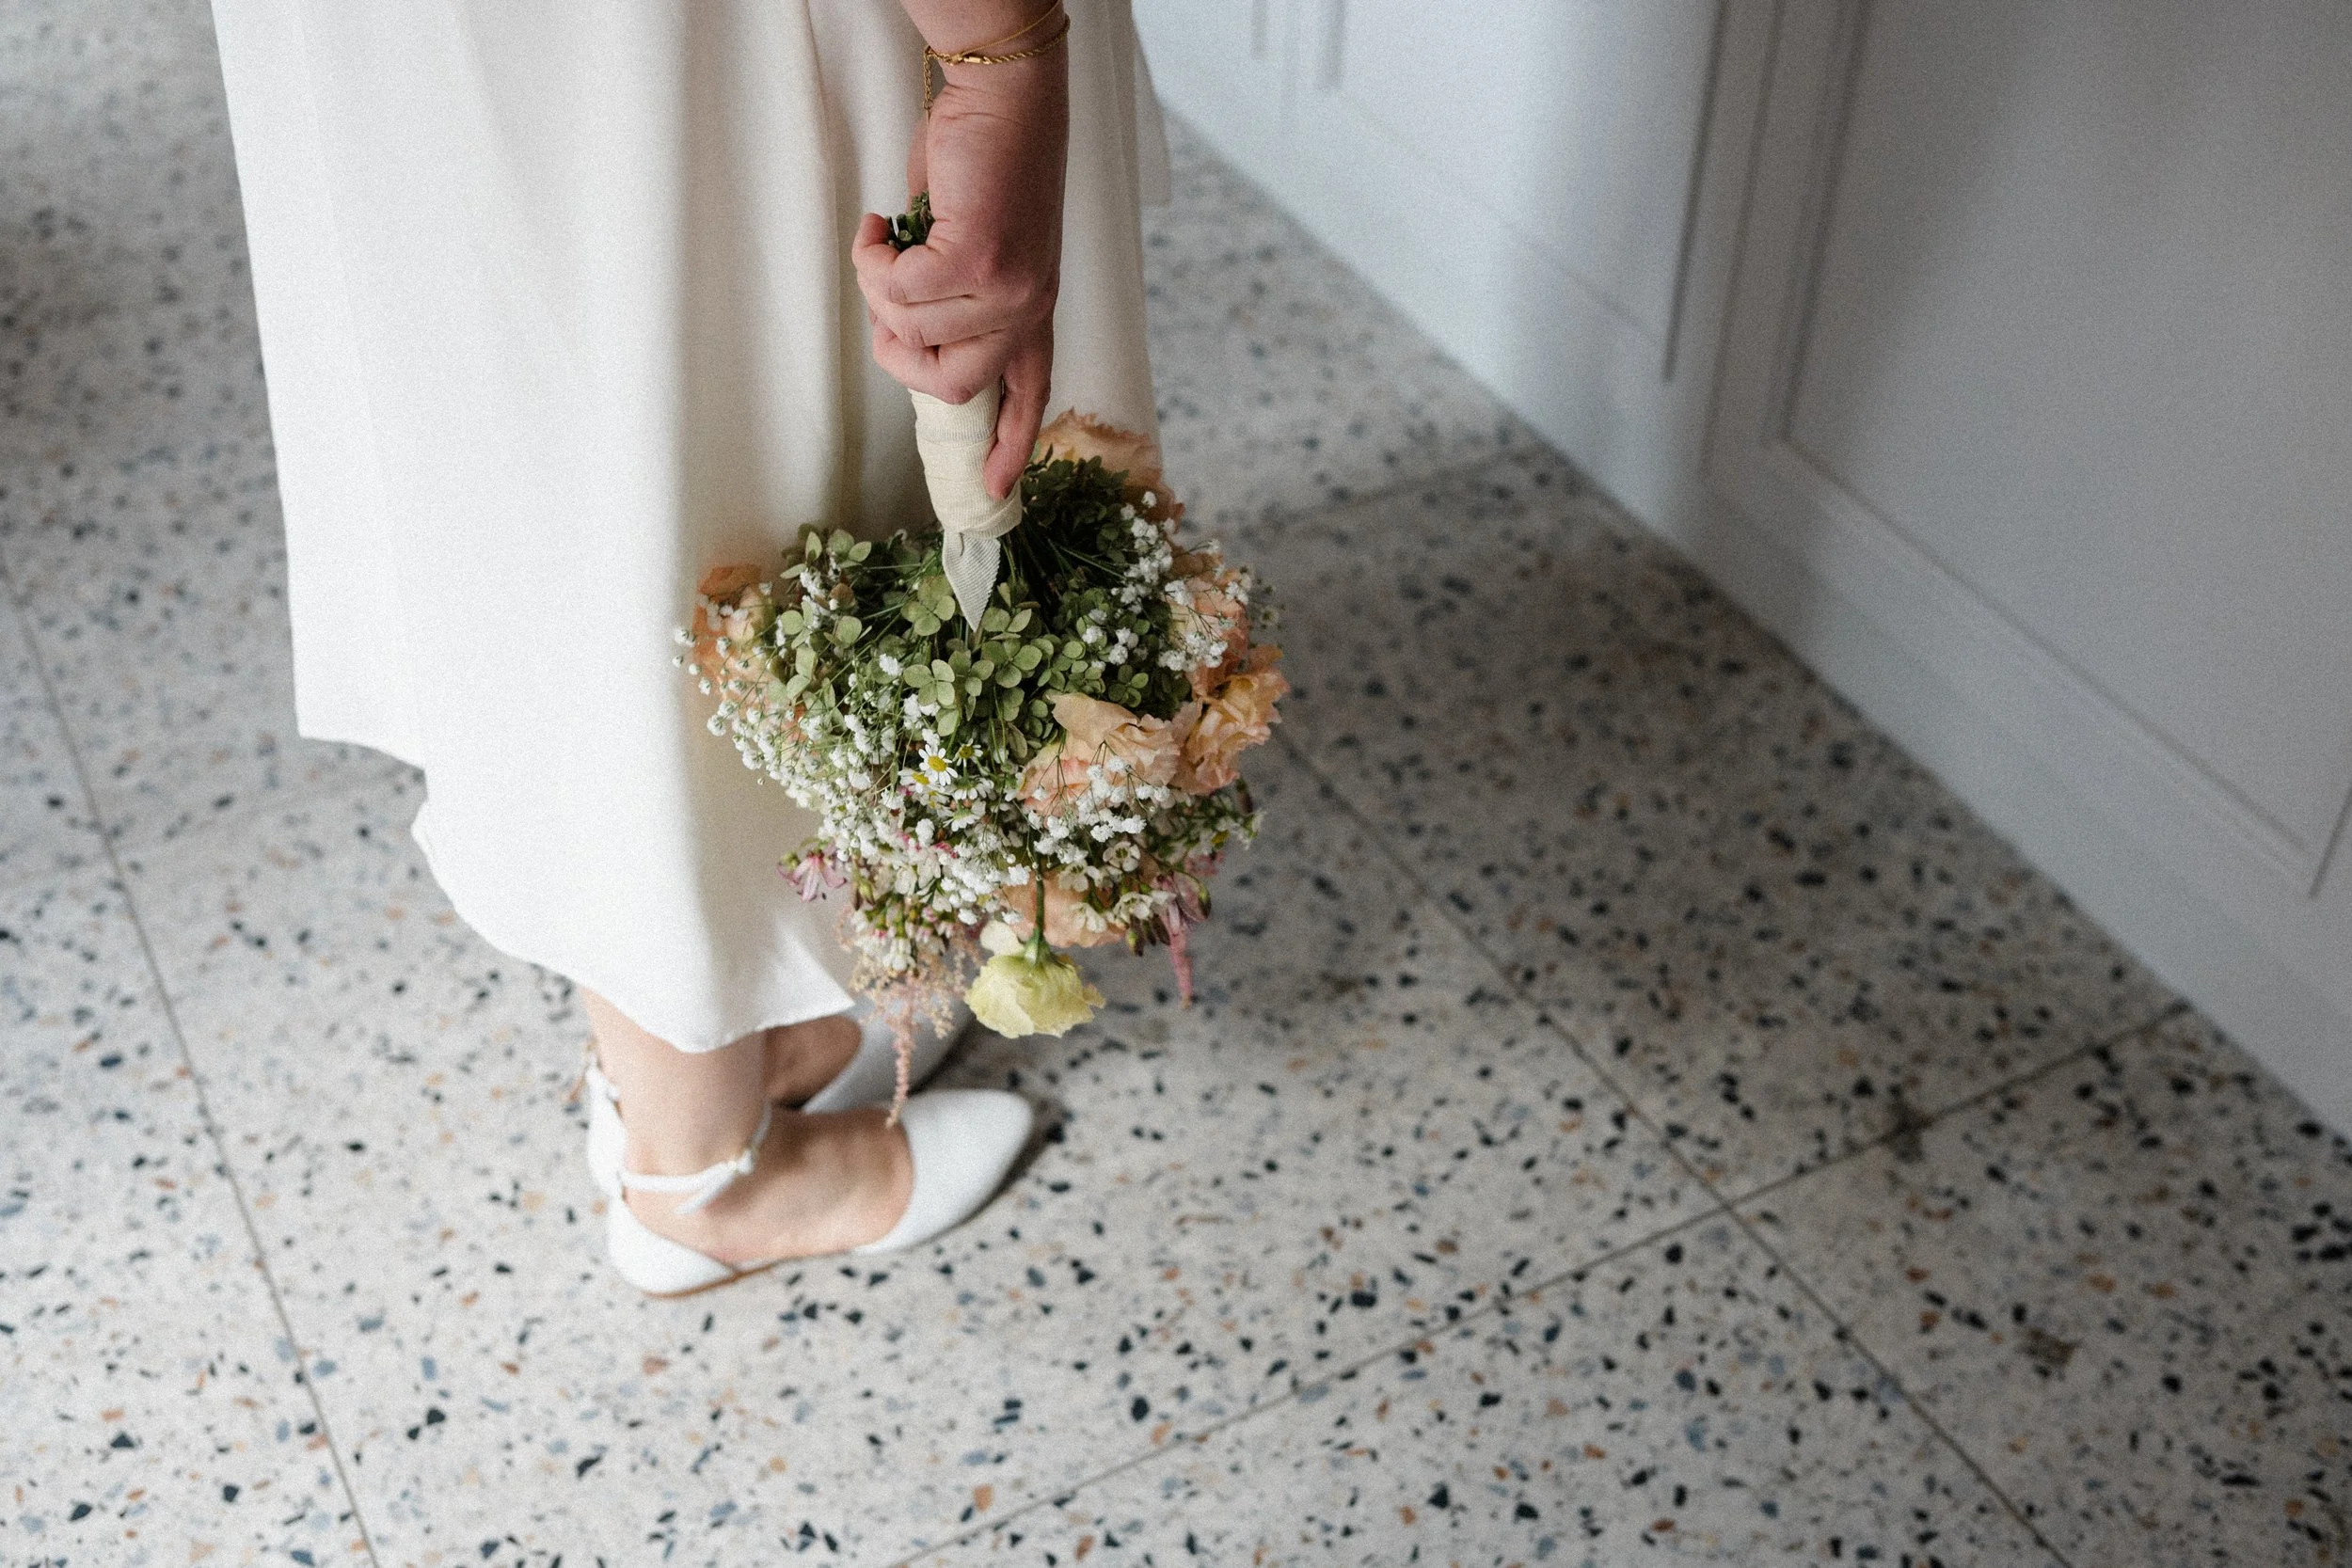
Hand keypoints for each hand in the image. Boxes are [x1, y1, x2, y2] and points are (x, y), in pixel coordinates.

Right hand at [853, 19, 1069, 499]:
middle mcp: (1028, 307)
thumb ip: (955, 298)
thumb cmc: (981, 163)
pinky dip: (872, 258)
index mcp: (1033, 310)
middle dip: (896, 353)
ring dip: (876, 287)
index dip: (1012, 449)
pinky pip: (898, 291)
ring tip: (885, 238)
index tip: (998, 492)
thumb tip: (909, 331)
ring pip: (912, 332)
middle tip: (881, 301)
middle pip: (950, 387)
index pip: (1028, 396)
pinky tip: (879, 222)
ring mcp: (1008, 288)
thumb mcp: (974, 246)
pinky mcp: (978, 259)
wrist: (1002, 97)